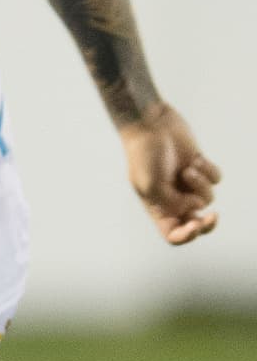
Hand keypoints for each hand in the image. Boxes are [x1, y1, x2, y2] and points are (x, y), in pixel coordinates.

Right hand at [120, 102, 219, 244]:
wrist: (151, 124)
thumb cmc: (145, 155)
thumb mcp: (152, 186)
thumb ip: (174, 205)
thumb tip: (197, 207)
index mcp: (157, 208)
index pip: (173, 234)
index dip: (185, 236)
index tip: (194, 226)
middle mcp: (173, 199)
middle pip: (195, 223)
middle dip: (206, 223)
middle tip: (212, 217)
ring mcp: (187, 184)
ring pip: (207, 198)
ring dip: (200, 184)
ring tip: (188, 169)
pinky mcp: (200, 168)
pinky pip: (215, 179)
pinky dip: (208, 170)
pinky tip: (195, 159)